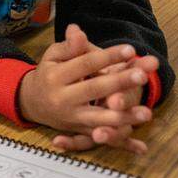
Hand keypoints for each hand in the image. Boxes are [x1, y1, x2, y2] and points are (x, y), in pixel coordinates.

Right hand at [18, 24, 153, 152]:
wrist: (31, 102)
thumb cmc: (48, 74)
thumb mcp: (52, 56)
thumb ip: (68, 46)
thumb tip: (77, 30)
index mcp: (55, 76)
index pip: (85, 64)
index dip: (107, 56)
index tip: (130, 49)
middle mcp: (62, 99)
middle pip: (95, 89)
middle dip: (120, 82)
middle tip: (143, 75)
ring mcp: (72, 118)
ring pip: (99, 118)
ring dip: (124, 117)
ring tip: (147, 112)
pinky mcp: (80, 131)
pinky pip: (102, 139)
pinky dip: (122, 144)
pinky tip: (141, 147)